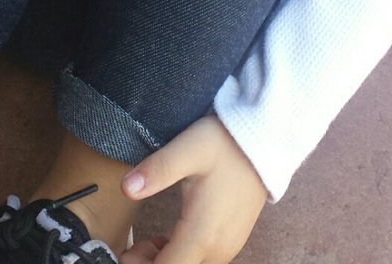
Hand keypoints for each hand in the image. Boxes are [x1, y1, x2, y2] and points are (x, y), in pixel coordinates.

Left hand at [119, 113, 267, 263]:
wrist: (265, 139)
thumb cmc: (226, 143)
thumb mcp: (189, 148)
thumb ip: (158, 169)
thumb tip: (127, 187)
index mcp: (202, 235)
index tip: (127, 252)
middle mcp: (218, 249)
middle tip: (135, 246)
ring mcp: (228, 247)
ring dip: (167, 262)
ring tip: (149, 242)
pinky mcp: (233, 240)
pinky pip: (204, 261)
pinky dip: (183, 257)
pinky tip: (171, 239)